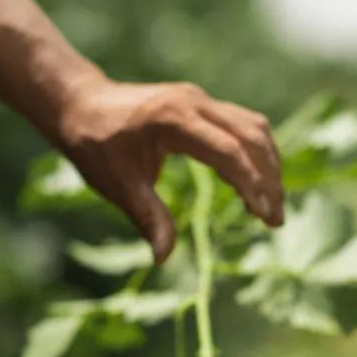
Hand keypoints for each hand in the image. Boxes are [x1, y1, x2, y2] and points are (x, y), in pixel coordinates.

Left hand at [57, 76, 284, 261]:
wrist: (80, 104)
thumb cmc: (95, 146)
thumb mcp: (118, 186)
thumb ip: (148, 217)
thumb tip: (163, 257)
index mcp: (173, 120)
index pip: (228, 151)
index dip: (251, 184)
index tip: (264, 216)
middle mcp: (194, 102)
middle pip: (251, 136)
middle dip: (269, 179)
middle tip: (276, 220)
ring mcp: (200, 99)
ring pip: (253, 127)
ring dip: (268, 164)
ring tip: (269, 207)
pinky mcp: (201, 104)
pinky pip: (242, 124)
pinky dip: (255, 153)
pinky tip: (251, 185)